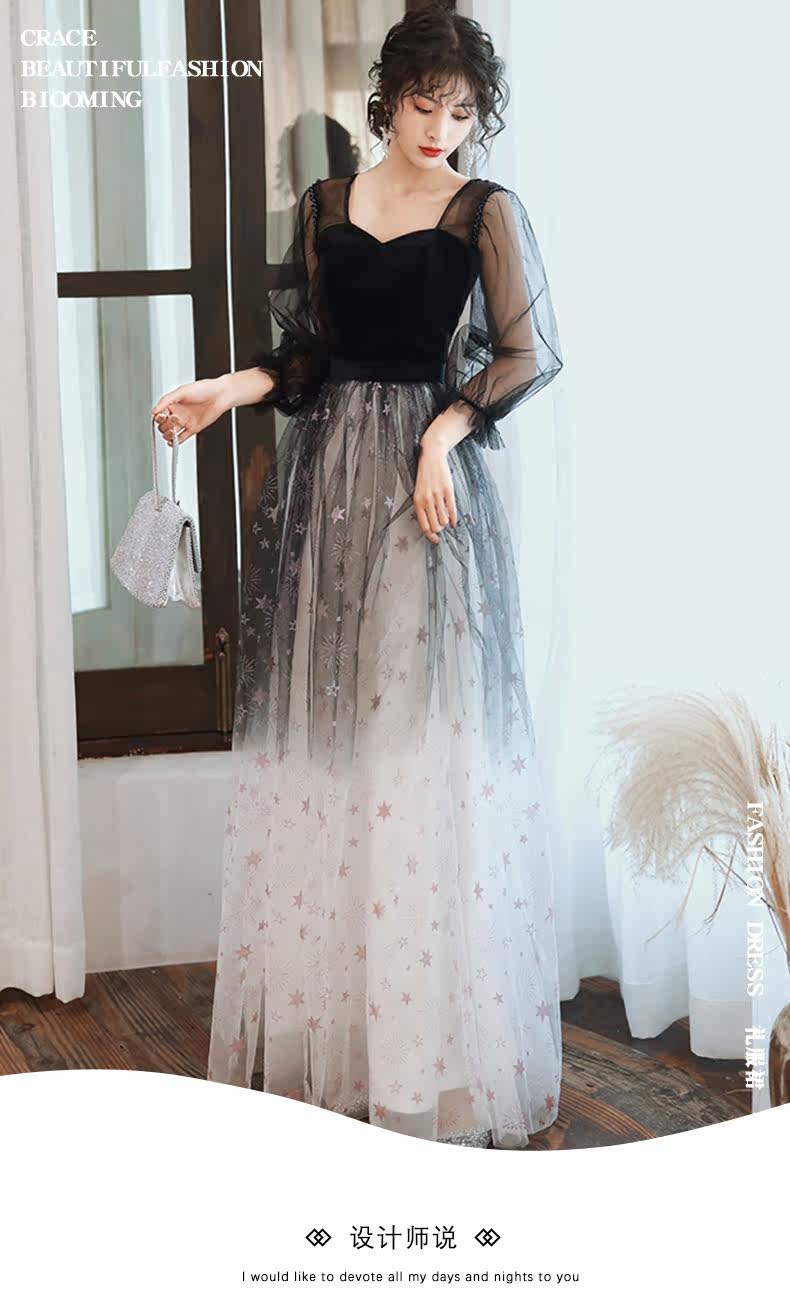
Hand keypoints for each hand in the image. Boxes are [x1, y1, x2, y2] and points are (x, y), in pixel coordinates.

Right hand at [151, 376, 230, 444]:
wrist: (220, 395)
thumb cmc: (204, 389)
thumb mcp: (182, 392)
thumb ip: (166, 401)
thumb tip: (153, 411)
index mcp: (172, 403)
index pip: (159, 415)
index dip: (158, 417)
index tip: (162, 416)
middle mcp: (177, 413)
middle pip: (163, 425)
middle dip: (165, 425)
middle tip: (174, 419)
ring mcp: (185, 422)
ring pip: (170, 433)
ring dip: (168, 435)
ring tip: (173, 432)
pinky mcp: (193, 429)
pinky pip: (181, 438)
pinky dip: (176, 442)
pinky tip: (173, 442)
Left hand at [414, 429, 457, 544]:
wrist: (432, 457)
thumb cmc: (425, 475)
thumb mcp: (419, 492)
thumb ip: (423, 507)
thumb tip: (430, 525)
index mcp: (418, 501)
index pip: (424, 525)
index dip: (430, 536)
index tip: (435, 540)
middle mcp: (427, 500)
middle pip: (435, 525)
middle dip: (439, 529)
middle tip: (441, 527)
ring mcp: (438, 495)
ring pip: (444, 519)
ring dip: (446, 523)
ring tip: (446, 520)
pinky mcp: (448, 491)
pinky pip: (452, 510)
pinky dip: (454, 519)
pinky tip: (454, 522)